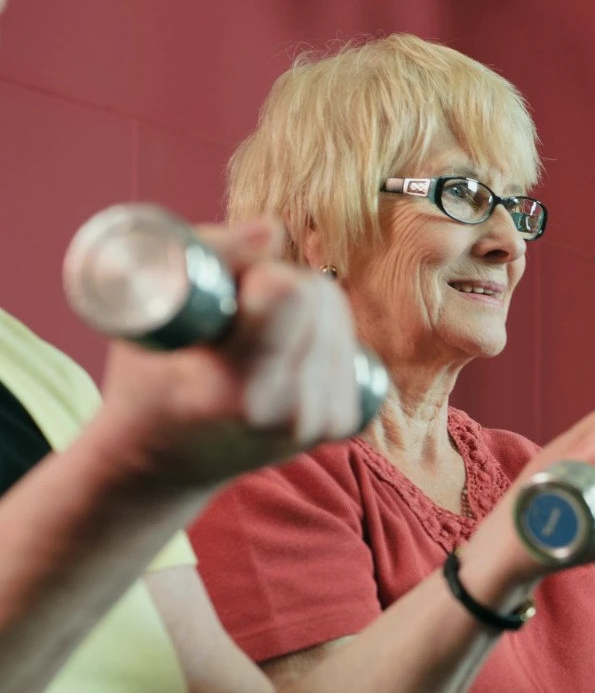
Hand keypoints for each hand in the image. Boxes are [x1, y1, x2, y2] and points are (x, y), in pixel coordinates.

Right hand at [92, 218, 363, 485]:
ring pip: (339, 316)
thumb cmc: (146, 381)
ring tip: (258, 326)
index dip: (260, 273)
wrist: (165, 463)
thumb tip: (273, 229)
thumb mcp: (146, 316)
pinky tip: (286, 348)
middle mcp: (289, 412)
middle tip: (239, 303)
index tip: (229, 287)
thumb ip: (209, 259)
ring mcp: (321, 422)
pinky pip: (351, 345)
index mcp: (236, 390)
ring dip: (304, 304)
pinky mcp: (343, 424)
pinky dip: (321, 332)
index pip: (289, 294)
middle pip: (320, 297)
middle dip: (283, 281)